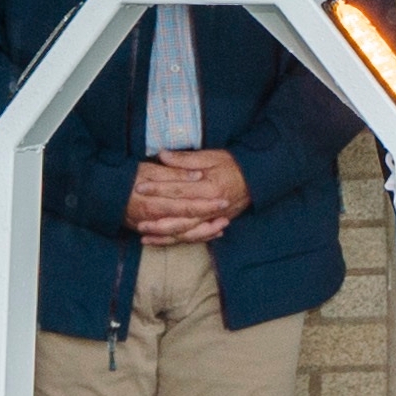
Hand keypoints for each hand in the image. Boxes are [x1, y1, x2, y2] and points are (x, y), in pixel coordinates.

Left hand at [128, 148, 244, 244]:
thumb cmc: (233, 165)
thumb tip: (162, 155)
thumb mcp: (211, 156)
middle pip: (181, 218)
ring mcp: (213, 218)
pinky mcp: (214, 224)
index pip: (179, 190)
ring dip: (165, 236)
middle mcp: (211, 207)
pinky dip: (178, 241)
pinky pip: (194, 237)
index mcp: (209, 187)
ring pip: (186, 232)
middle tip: (138, 222)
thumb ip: (185, 159)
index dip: (158, 189)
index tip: (140, 188)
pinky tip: (162, 241)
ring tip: (145, 236)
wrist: (257, 179)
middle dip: (158, 222)